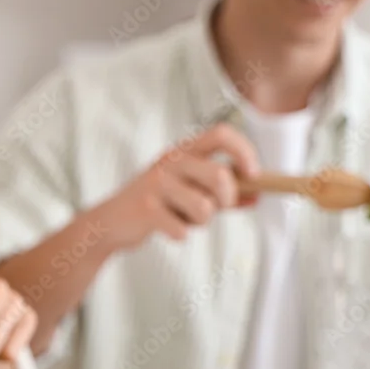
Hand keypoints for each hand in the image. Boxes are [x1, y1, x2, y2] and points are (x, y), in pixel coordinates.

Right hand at [94, 123, 260, 250]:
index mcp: (184, 151)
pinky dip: (180, 234)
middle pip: (220, 175)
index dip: (244, 151)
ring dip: (201, 222)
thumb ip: (223, 193)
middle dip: (227, 199)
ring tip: (185, 219)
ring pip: (204, 208)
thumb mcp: (192, 192)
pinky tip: (166, 228)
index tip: (253, 174)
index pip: (221, 134)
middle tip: (219, 208)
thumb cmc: (158, 204)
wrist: (111, 222)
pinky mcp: (146, 209)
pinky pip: (182, 230)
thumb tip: (258, 196)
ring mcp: (156, 184)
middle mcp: (170, 161)